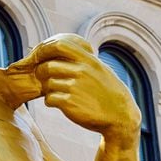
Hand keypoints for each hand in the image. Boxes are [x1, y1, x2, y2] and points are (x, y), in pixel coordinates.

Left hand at [14, 34, 141, 138]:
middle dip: (42, 72)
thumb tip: (66, 49)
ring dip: (47, 89)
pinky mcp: (70, 104)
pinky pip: (49, 99)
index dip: (45, 49)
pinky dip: (50, 101)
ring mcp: (75, 88)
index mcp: (88, 60)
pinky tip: (58, 103)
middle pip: (48, 66)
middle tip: (44, 78)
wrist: (120, 115)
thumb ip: (84, 59)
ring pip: (48, 83)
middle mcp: (81, 71)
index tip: (40, 55)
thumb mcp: (100, 69)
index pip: (60, 45)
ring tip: (55, 92)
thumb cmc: (108, 92)